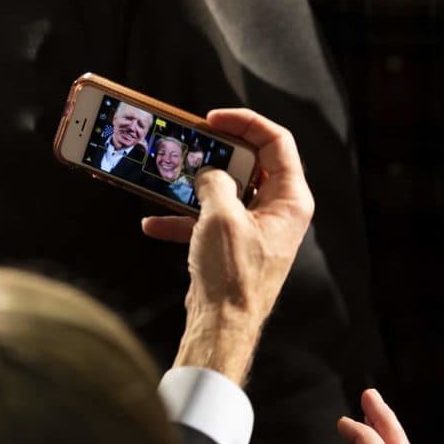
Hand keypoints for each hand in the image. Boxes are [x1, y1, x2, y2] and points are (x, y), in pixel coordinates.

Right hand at [143, 109, 314, 382]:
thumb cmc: (231, 274)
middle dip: (215, 153)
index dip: (245, 123)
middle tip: (189, 144)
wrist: (221, 325)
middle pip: (249, 164)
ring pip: (225, 191)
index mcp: (290, 199)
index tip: (213, 118)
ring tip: (168, 177)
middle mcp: (278, 211)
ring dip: (194, 185)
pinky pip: (208, 221)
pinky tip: (153, 224)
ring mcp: (255, 228)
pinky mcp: (233, 246)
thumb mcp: (221, 217)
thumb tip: (208, 174)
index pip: (276, 142)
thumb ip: (215, 183)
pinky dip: (182, 219)